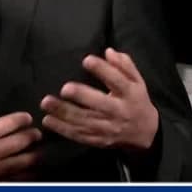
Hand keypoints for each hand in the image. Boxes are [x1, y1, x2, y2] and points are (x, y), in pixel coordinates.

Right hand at [0, 75, 41, 181]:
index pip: (11, 124)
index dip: (22, 119)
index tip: (27, 117)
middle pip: (20, 143)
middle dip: (32, 136)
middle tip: (38, 133)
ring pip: (21, 163)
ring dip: (33, 155)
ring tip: (39, 151)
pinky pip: (13, 179)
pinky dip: (24, 174)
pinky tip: (31, 171)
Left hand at [40, 48, 159, 152]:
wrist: (145, 133)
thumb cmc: (136, 101)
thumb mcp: (137, 81)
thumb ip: (125, 65)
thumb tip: (109, 51)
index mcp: (129, 94)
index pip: (117, 80)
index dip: (103, 70)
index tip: (87, 60)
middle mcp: (119, 111)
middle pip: (100, 104)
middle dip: (81, 96)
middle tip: (64, 88)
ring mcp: (108, 128)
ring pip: (84, 121)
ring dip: (64, 113)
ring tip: (46, 103)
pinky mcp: (98, 140)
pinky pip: (79, 135)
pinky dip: (62, 129)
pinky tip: (48, 120)